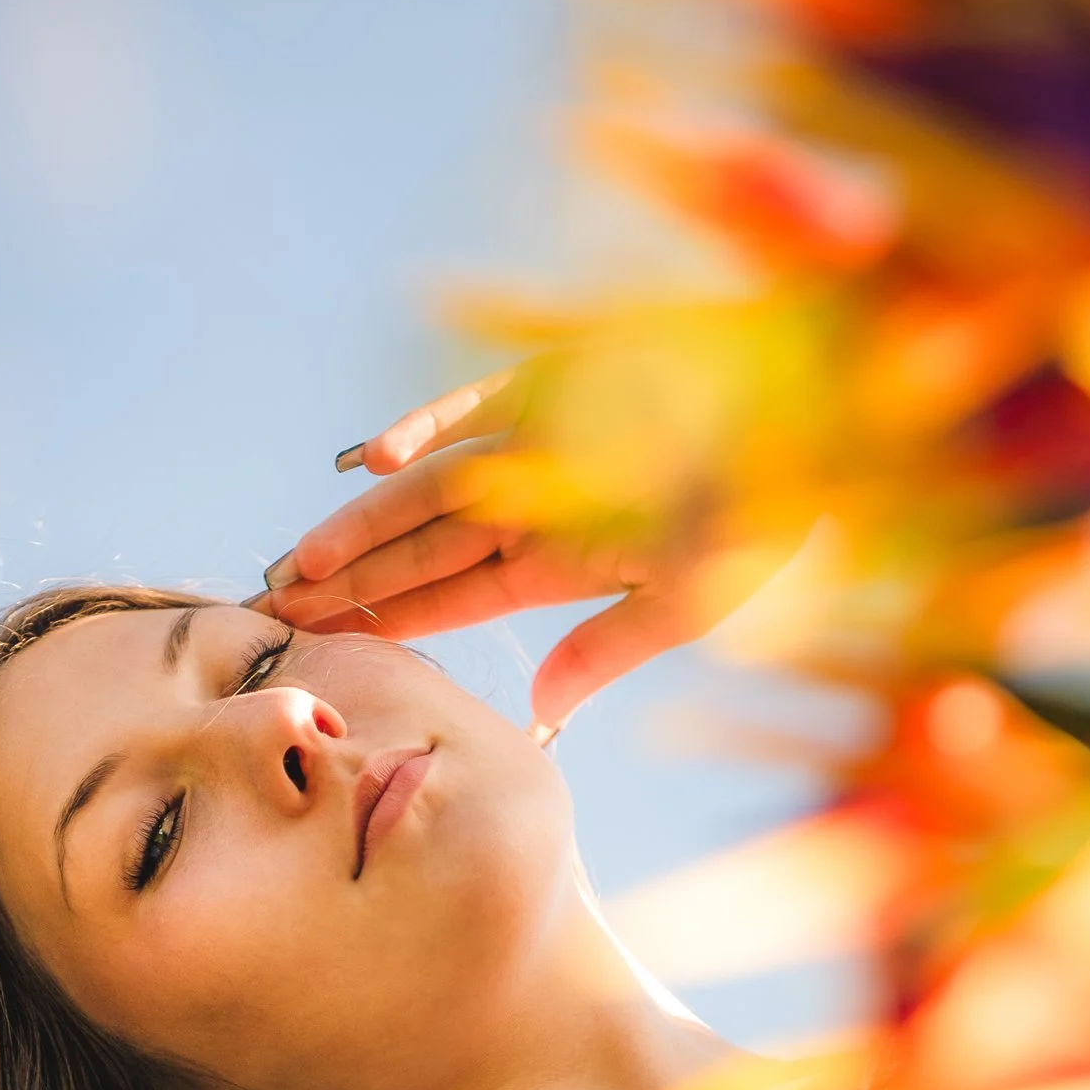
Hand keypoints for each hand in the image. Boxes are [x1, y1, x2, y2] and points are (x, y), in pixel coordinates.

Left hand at [254, 374, 793, 740]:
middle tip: (271, 620)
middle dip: (348, 586)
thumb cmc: (770, 511)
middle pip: (421, 553)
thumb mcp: (693, 600)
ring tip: (296, 564)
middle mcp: (536, 504)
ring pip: (428, 490)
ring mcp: (538, 440)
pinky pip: (473, 408)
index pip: (451, 602)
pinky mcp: (552, 378)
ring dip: (364, 524)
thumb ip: (608, 648)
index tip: (320, 655)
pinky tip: (369, 459)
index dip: (385, 627)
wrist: (818, 407)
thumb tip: (538, 711)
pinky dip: (427, 429)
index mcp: (561, 564)